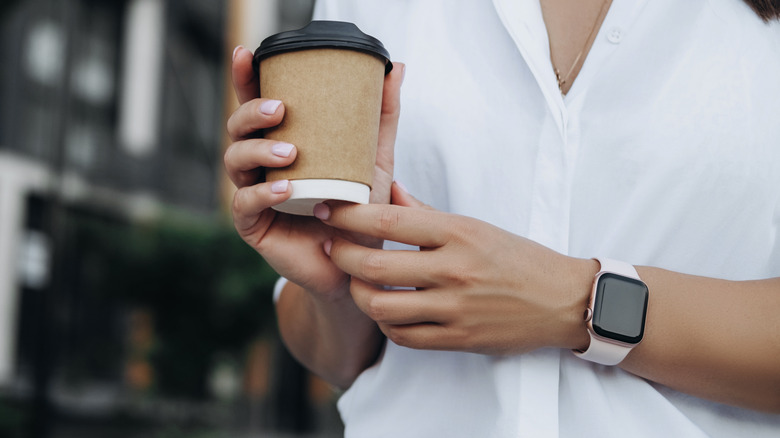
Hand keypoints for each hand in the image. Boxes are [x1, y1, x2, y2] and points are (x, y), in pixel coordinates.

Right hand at [224, 46, 403, 299]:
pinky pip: (244, 203)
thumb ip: (382, 116)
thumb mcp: (374, 159)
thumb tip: (397, 67)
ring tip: (290, 152)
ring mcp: (253, 192)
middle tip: (281, 109)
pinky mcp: (252, 225)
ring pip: (235, 161)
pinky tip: (284, 189)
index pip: (256, 104)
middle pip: (237, 127)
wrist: (356, 263)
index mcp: (281, 141)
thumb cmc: (359, 209)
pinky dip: (262, 192)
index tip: (248, 55)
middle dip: (252, 113)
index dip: (246, 78)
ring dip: (259, 150)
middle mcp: (261, 164)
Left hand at [315, 184, 595, 353]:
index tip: (327, 210)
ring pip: (381, 307)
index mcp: (458, 232)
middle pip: (373, 266)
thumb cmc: (519, 258)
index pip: (387, 222)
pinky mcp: (458, 338)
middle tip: (330, 247)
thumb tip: (389, 193)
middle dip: (339, 255)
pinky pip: (403, 336)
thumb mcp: (476, 226)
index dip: (348, 217)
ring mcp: (455, 308)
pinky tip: (386, 310)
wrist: (563, 301)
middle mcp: (454, 269)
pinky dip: (385, 324)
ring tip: (356, 282)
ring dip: (358, 295)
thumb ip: (427, 214)